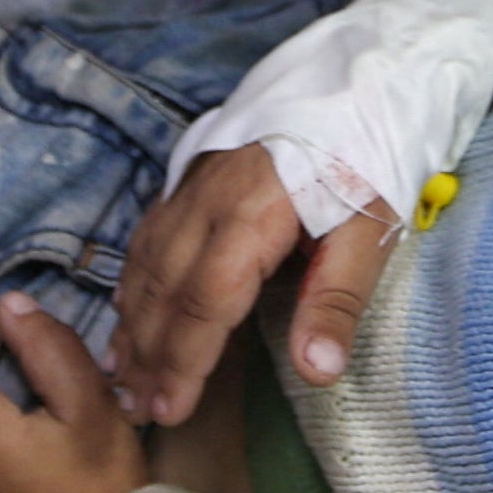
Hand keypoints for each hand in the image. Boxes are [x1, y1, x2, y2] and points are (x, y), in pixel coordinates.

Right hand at [108, 144, 397, 426]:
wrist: (354, 83)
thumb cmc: (365, 160)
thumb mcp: (368, 232)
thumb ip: (336, 301)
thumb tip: (315, 372)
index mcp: (251, 218)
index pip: (205, 303)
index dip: (185, 361)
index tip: (170, 409)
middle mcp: (208, 204)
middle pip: (166, 290)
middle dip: (149, 355)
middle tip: (137, 409)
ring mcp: (193, 189)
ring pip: (147, 264)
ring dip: (133, 324)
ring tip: (124, 376)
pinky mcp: (191, 179)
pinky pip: (148, 237)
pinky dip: (132, 280)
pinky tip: (127, 311)